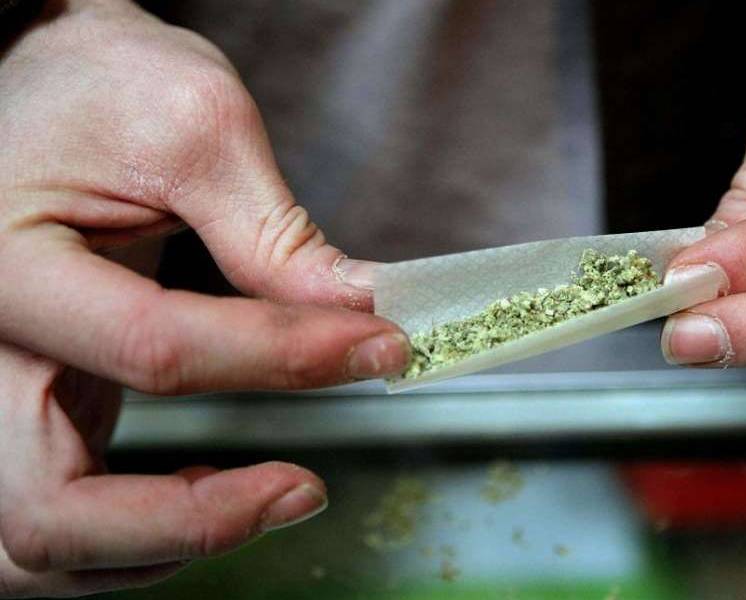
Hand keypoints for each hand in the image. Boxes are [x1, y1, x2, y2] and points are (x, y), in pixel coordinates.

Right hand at [0, 1, 408, 595]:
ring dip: (159, 546)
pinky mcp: (26, 407)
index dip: (280, 360)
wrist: (46, 81)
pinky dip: (136, 537)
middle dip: (194, 520)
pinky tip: (216, 493)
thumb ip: (273, 234)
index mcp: (8, 267)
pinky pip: (59, 520)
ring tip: (265, 496)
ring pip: (42, 545)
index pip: (153, 350)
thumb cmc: (103, 88)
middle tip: (306, 489)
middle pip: (48, 511)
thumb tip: (355, 315)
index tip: (377, 344)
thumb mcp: (194, 126)